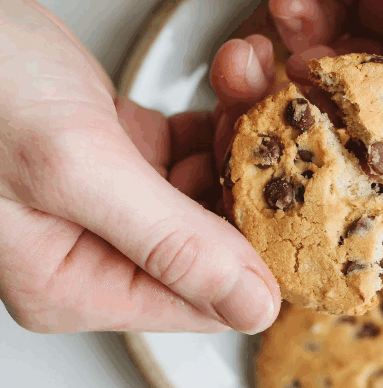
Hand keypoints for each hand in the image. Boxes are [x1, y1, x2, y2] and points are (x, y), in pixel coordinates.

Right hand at [0, 0, 280, 333]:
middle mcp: (96, 252)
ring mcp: (110, 202)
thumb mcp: (74, 169)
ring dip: (241, 136)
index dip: (261, 257)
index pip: (202, 303)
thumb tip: (250, 308)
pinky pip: (192, 149)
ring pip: (212, 188)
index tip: (303, 204)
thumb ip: (168, 242)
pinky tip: (233, 81)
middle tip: (281, 124)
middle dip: (255, 180)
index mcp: (76, 285)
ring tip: (251, 79)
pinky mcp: (118, 153)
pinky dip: (216, 116)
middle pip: (216, 242)